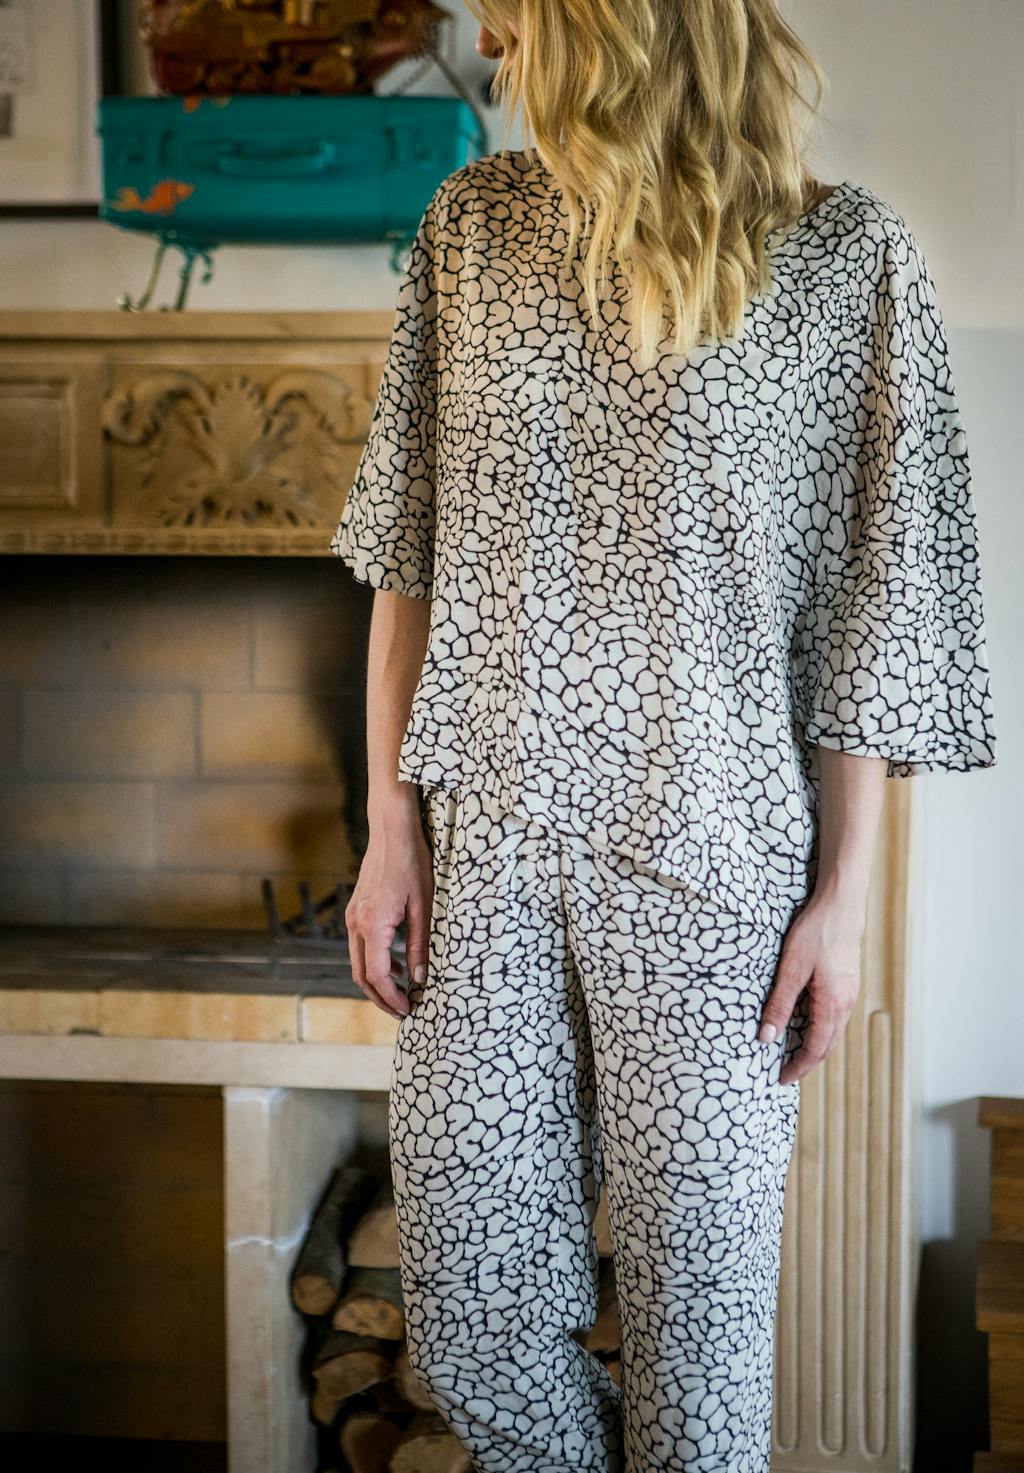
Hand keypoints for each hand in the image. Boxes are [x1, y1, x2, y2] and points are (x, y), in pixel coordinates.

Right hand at [344, 811, 433, 1020]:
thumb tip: (420, 978)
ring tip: (402, 994)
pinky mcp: (356, 910)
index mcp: (373, 924)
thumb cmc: (412, 863)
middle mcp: (357, 923)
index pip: (378, 975)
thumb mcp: (424, 905)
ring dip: (377, 983)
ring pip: (358, 962)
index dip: (392, 998)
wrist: (391, 831)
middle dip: (381, 998)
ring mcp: (353, 916)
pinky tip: (398, 965)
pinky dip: (375, 962)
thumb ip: (421, 944)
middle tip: (403, 1012)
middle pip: (362, 975)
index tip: (408, 1011)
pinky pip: (361, 946)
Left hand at [758, 890, 864, 1084]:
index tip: (782, 1079)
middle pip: (828, 1045)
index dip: (799, 1067)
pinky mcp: (847, 982)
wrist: (842, 904)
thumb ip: (779, 1004)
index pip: (816, 1049)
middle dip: (808, 1062)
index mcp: (832, 1005)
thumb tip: (766, 1037)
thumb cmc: (816, 932)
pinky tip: (807, 1022)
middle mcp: (845, 1003)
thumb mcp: (791, 969)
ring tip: (794, 1052)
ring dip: (816, 1046)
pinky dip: (822, 1029)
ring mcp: (849, 992)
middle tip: (787, 1071)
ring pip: (833, 1031)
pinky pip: (836, 1016)